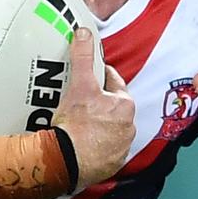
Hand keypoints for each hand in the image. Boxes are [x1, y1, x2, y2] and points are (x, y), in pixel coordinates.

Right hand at [51, 28, 135, 188]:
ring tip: (78, 123)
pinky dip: (95, 145)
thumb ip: (83, 57)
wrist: (67, 161)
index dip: (99, 77)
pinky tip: (80, 142)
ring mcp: (121, 147)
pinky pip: (104, 149)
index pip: (113, 83)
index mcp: (125, 105)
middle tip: (79, 101)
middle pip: (112, 107)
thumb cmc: (77, 124)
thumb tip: (84, 34)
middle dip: (98, 103)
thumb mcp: (79, 85)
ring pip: (110, 129)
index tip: (87, 78)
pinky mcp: (111, 164)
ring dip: (98, 125)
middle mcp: (129, 127)